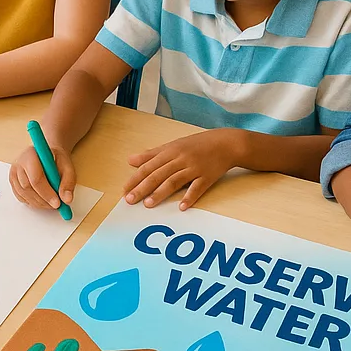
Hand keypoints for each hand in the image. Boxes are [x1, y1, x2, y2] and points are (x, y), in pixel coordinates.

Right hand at [10, 143, 75, 210]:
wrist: (47, 156)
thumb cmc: (56, 159)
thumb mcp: (67, 167)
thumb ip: (68, 182)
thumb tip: (66, 199)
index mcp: (31, 154)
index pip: (36, 178)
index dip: (47, 193)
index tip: (57, 203)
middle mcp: (19, 163)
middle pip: (28, 187)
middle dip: (43, 200)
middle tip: (57, 205)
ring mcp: (14, 173)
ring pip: (23, 194)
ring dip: (39, 203)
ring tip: (51, 203)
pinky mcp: (13, 182)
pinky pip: (20, 197)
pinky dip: (32, 203)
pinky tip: (42, 201)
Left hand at [124, 129, 241, 209]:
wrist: (225, 143)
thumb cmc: (197, 145)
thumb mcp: (173, 145)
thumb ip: (151, 154)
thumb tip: (130, 160)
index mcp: (170, 151)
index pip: (149, 166)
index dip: (136, 178)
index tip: (124, 189)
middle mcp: (180, 159)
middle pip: (158, 175)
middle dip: (143, 188)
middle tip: (130, 200)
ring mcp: (194, 168)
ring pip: (174, 181)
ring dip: (161, 193)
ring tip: (148, 204)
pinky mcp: (207, 177)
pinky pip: (197, 188)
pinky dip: (190, 197)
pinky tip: (181, 206)